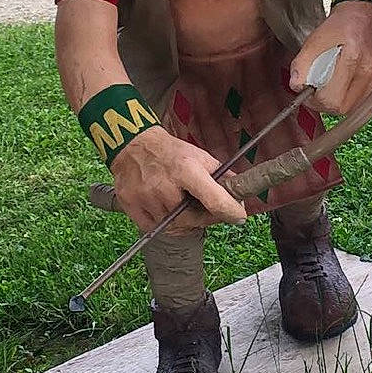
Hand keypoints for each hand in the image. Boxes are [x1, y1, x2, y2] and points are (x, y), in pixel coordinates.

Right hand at [110, 125, 246, 233]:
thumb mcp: (199, 156)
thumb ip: (221, 175)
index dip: (230, 212)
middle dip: (204, 217)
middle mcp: (165, 186)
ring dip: (182, 219)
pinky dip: (163, 222)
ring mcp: (146, 197)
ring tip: (180, 203)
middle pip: (193, 219)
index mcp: (186, 169)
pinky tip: (165, 208)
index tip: (239, 216)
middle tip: (205, 209)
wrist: (133, 145)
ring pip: (174, 225)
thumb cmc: (170, 152)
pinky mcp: (131, 205)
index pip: (214, 200)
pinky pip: (154, 227)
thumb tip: (240, 193)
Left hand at [290, 2, 371, 113]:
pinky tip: (343, 85)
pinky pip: (362, 100)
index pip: (331, 98)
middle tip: (316, 92)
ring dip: (338, 102)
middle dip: (325, 104)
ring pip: (353, 108)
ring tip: (329, 88)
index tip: (307, 92)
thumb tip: (296, 85)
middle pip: (343, 108)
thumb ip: (302, 63)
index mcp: (353, 56)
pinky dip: (349, 98)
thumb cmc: (342, 23)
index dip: (314, 100)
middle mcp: (370, 69)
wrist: (366, 12)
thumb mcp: (316, 38)